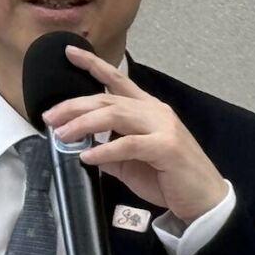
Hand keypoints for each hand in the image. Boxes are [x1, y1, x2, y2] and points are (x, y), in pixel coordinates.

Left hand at [43, 45, 226, 225]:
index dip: (93, 64)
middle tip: (50, 116)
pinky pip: (128, 144)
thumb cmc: (170, 179)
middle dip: (74, 105)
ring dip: (84, 124)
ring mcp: (163, 127)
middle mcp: (155, 111)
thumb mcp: (132, 162)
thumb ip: (109, 150)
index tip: (70, 53)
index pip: (118, 79)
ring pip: (115, 115)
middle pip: (108, 98)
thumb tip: (81, 147)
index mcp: (148, 109)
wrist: (204, 200)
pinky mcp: (166, 147)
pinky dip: (104, 150)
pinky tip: (87, 156)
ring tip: (62, 134)